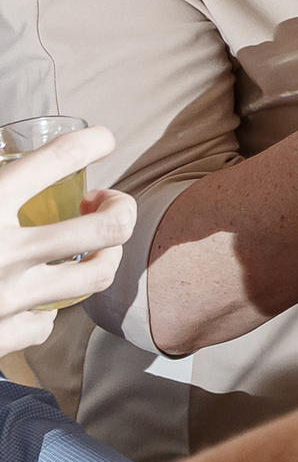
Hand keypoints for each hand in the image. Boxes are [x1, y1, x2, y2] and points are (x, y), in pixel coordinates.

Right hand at [0, 126, 133, 358]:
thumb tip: (9, 147)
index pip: (57, 158)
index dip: (91, 141)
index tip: (103, 139)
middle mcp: (0, 250)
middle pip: (109, 228)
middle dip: (122, 209)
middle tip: (107, 204)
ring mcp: (4, 298)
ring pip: (96, 276)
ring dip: (101, 257)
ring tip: (86, 247)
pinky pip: (48, 321)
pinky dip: (46, 308)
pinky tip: (33, 295)